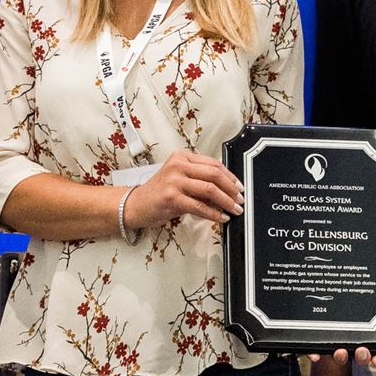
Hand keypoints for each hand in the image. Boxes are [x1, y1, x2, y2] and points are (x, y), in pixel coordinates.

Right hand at [127, 150, 241, 227]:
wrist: (136, 205)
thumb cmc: (159, 193)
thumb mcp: (179, 178)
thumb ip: (199, 179)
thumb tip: (228, 190)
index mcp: (182, 157)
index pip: (213, 164)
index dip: (230, 176)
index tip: (239, 187)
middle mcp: (178, 165)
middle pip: (214, 174)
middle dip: (232, 189)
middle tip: (240, 200)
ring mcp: (174, 181)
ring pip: (209, 190)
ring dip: (226, 202)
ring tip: (234, 210)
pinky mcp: (172, 198)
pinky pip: (199, 206)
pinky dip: (214, 214)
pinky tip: (221, 218)